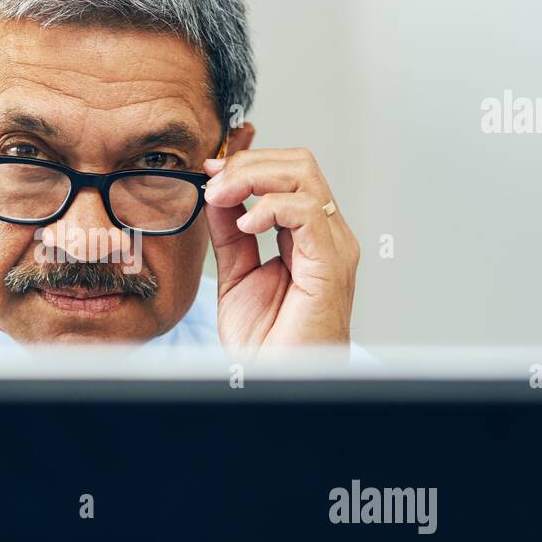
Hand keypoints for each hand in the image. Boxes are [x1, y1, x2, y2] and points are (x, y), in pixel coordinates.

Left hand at [201, 148, 358, 355]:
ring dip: (252, 178)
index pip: (288, 174)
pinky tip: (245, 224)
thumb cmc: (267, 341)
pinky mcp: (330, 263)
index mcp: (309, 236)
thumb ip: (230, 234)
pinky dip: (268, 207)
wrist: (277, 378)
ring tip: (221, 198)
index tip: (209, 174)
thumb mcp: (237, 273)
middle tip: (213, 183)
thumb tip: (216, 193)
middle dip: (249, 163)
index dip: (247, 164)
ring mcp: (332, 247)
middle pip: (299, 164)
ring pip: (303, 176)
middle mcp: (327, 235)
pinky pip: (306, 211)